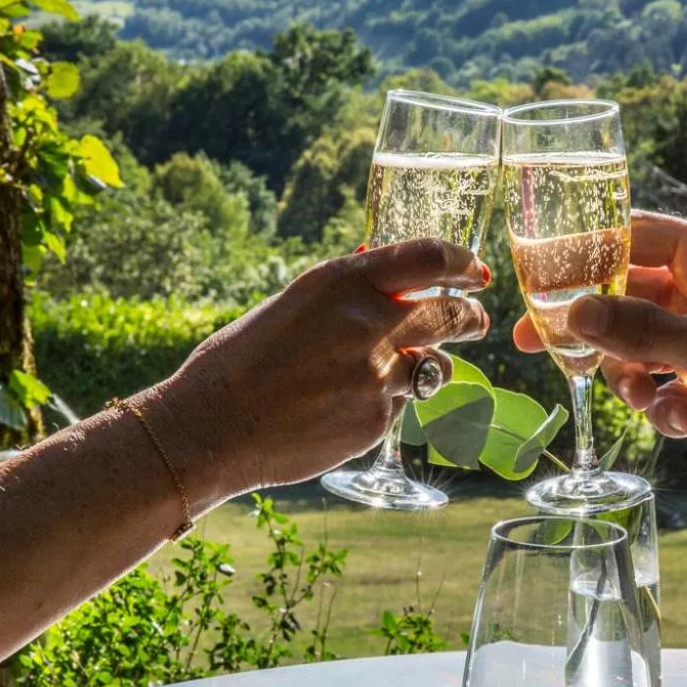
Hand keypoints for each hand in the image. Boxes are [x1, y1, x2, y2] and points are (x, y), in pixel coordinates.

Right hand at [154, 239, 490, 503]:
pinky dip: (386, 404)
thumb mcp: (293, 305)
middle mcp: (367, 324)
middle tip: (475, 320)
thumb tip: (394, 282)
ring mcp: (377, 377)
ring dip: (426, 367)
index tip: (475, 270)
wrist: (211, 428)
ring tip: (394, 373)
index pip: (428, 258)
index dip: (462, 263)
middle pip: (449, 315)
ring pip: (434, 367)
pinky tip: (344, 408)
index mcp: (340, 283)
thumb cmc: (242, 362)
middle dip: (469, 318)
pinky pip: (402, 406)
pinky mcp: (377, 421)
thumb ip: (347, 296)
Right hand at [513, 211, 686, 473]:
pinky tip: (681, 422)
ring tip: (637, 396)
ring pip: (635, 352)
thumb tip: (572, 314)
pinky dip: (661, 410)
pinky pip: (659, 393)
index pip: (634, 239)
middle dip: (588, 327)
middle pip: (623, 300)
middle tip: (535, 342)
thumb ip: (640, 331)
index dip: (585, 254)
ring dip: (627, 377)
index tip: (539, 274)